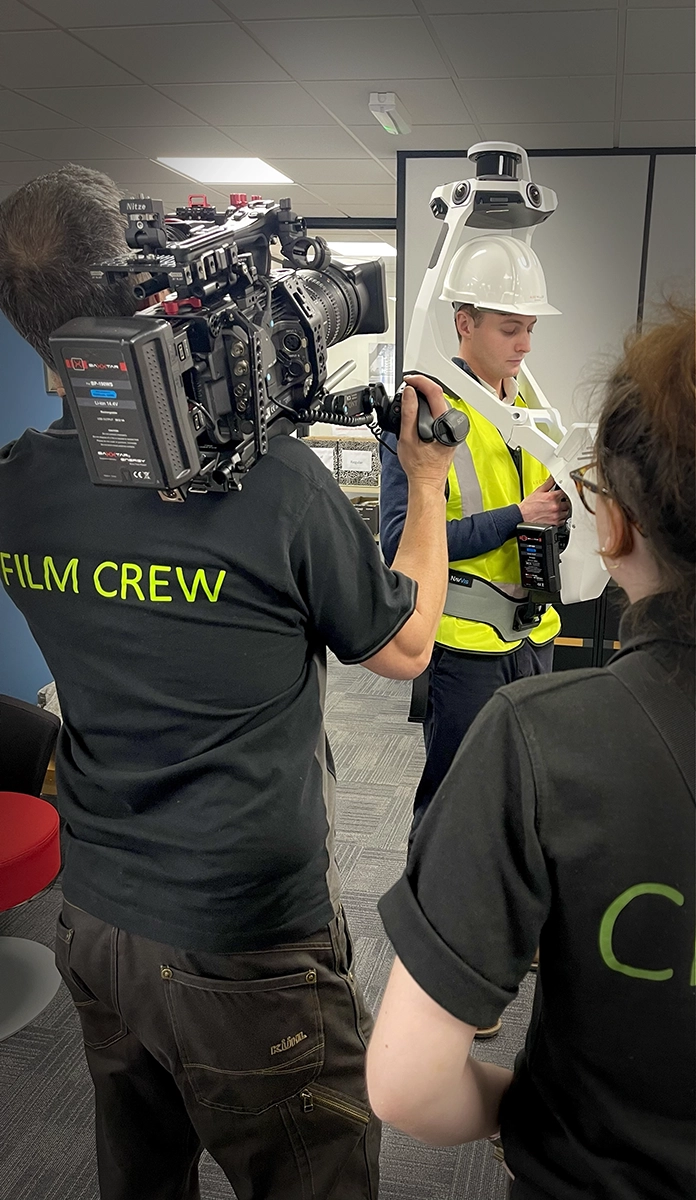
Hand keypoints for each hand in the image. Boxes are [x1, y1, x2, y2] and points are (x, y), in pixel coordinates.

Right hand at [396, 375, 456, 491]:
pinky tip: (418, 407)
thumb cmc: (419, 466)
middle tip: (406, 386)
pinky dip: (427, 406)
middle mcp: (450, 423)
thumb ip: (409, 413)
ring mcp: (450, 427)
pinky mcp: (447, 431)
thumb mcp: (407, 438)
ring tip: (409, 395)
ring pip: (438, 403)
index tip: (408, 380)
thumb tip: (409, 394)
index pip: (435, 392)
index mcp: (443, 423)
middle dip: (421, 387)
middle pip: (437, 395)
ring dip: (424, 396)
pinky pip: (438, 412)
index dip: (420, 382)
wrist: (426, 481)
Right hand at [519, 476, 570, 525]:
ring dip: (563, 510)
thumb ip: (548, 483)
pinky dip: (561, 518)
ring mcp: (556, 515)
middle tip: (558, 502)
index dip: (563, 493)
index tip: (561, 494)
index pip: (565, 492)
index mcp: (553, 497)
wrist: (522, 516)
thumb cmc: (529, 505)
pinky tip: (555, 515)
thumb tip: (554, 477)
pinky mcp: (555, 523)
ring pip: (566, 512)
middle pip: (568, 502)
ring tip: (556, 509)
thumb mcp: (538, 491)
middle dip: (563, 502)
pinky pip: (563, 520)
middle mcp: (556, 506)